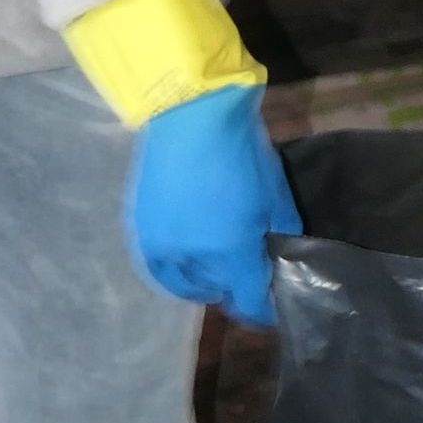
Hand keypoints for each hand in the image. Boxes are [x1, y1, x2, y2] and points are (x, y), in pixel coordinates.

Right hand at [124, 82, 300, 323]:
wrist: (189, 111)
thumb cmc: (241, 150)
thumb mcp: (275, 195)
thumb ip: (281, 235)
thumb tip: (281, 259)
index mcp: (231, 251)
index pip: (250, 302)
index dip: (264, 311)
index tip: (273, 309)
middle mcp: (192, 258)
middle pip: (219, 292)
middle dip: (237, 288)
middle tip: (249, 274)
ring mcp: (161, 245)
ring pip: (187, 284)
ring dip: (206, 282)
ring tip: (219, 269)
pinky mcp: (140, 229)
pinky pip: (159, 268)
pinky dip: (176, 273)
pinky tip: (187, 264)